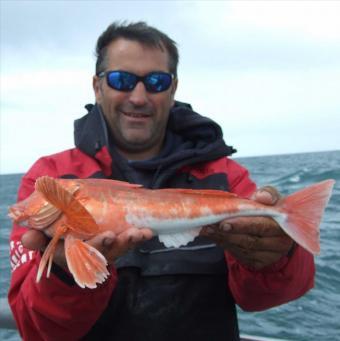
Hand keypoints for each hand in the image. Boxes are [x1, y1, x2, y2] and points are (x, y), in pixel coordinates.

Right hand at [21, 227, 152, 269]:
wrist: (75, 254)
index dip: (98, 244)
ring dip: (133, 240)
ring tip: (143, 232)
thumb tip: (26, 235)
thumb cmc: (62, 245)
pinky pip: (130, 243)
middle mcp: (96, 254)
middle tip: (130, 233)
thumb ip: (38, 240)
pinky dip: (139, 238)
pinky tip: (148, 232)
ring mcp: (109, 250)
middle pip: (109, 250)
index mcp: (78, 253)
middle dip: (120, 242)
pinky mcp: (118, 244)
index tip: (107, 235)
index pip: (88, 250)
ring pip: (122, 247)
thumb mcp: (48, 245)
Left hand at [200, 186, 293, 269]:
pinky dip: (223, 243)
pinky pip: (238, 253)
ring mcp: (268, 256)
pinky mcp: (256, 262)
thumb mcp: (272, 198)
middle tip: (209, 225)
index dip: (242, 225)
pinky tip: (212, 235)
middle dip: (227, 233)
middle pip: (250, 240)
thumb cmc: (270, 208)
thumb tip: (262, 197)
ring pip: (241, 248)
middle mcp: (278, 244)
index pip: (261, 226)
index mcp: (283, 227)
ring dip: (221, 238)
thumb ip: (268, 194)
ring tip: (206, 229)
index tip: (224, 223)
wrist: (274, 228)